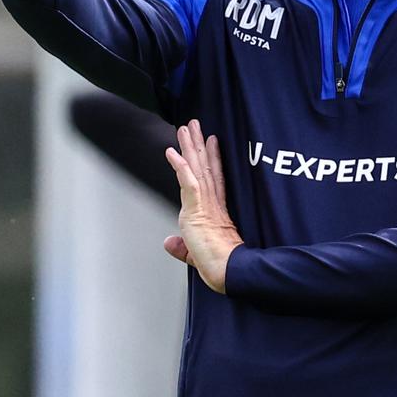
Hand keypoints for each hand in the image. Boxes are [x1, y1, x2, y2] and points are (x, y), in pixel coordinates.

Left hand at [162, 120, 243, 293]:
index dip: (212, 158)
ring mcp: (205, 205)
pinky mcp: (198, 210)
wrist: (228, 272)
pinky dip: (179, 167)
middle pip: (204, 167)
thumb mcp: (194, 255)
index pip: (212, 179)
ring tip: (186, 127)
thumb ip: (182, 247)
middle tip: (195, 124)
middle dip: (198, 145)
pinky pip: (187, 183)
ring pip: (196, 169)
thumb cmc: (219, 266)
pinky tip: (172, 152)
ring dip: (189, 147)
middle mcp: (211, 204)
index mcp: (215, 212)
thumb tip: (168, 243)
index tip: (211, 141)